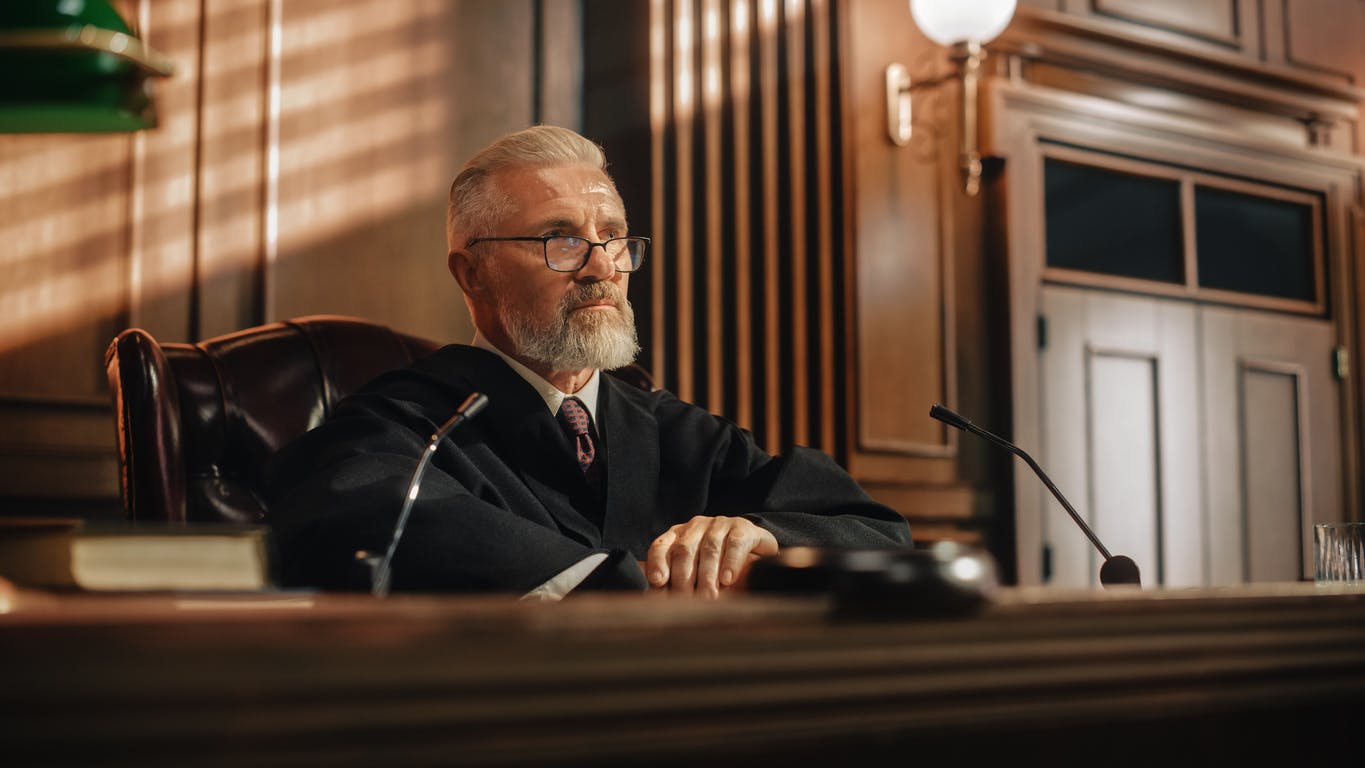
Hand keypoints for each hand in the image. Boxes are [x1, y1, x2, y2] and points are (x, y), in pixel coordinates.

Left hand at [646, 516, 778, 597]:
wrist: (758, 557)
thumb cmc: (719, 572)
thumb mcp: (695, 578)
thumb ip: (676, 585)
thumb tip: (658, 598)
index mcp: (678, 537)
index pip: (661, 546)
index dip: (657, 563)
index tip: (658, 581)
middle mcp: (696, 527)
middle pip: (684, 550)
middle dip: (684, 578)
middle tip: (688, 602)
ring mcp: (719, 524)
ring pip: (709, 548)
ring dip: (708, 575)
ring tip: (709, 597)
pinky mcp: (743, 528)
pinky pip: (735, 543)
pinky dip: (730, 562)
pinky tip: (728, 579)